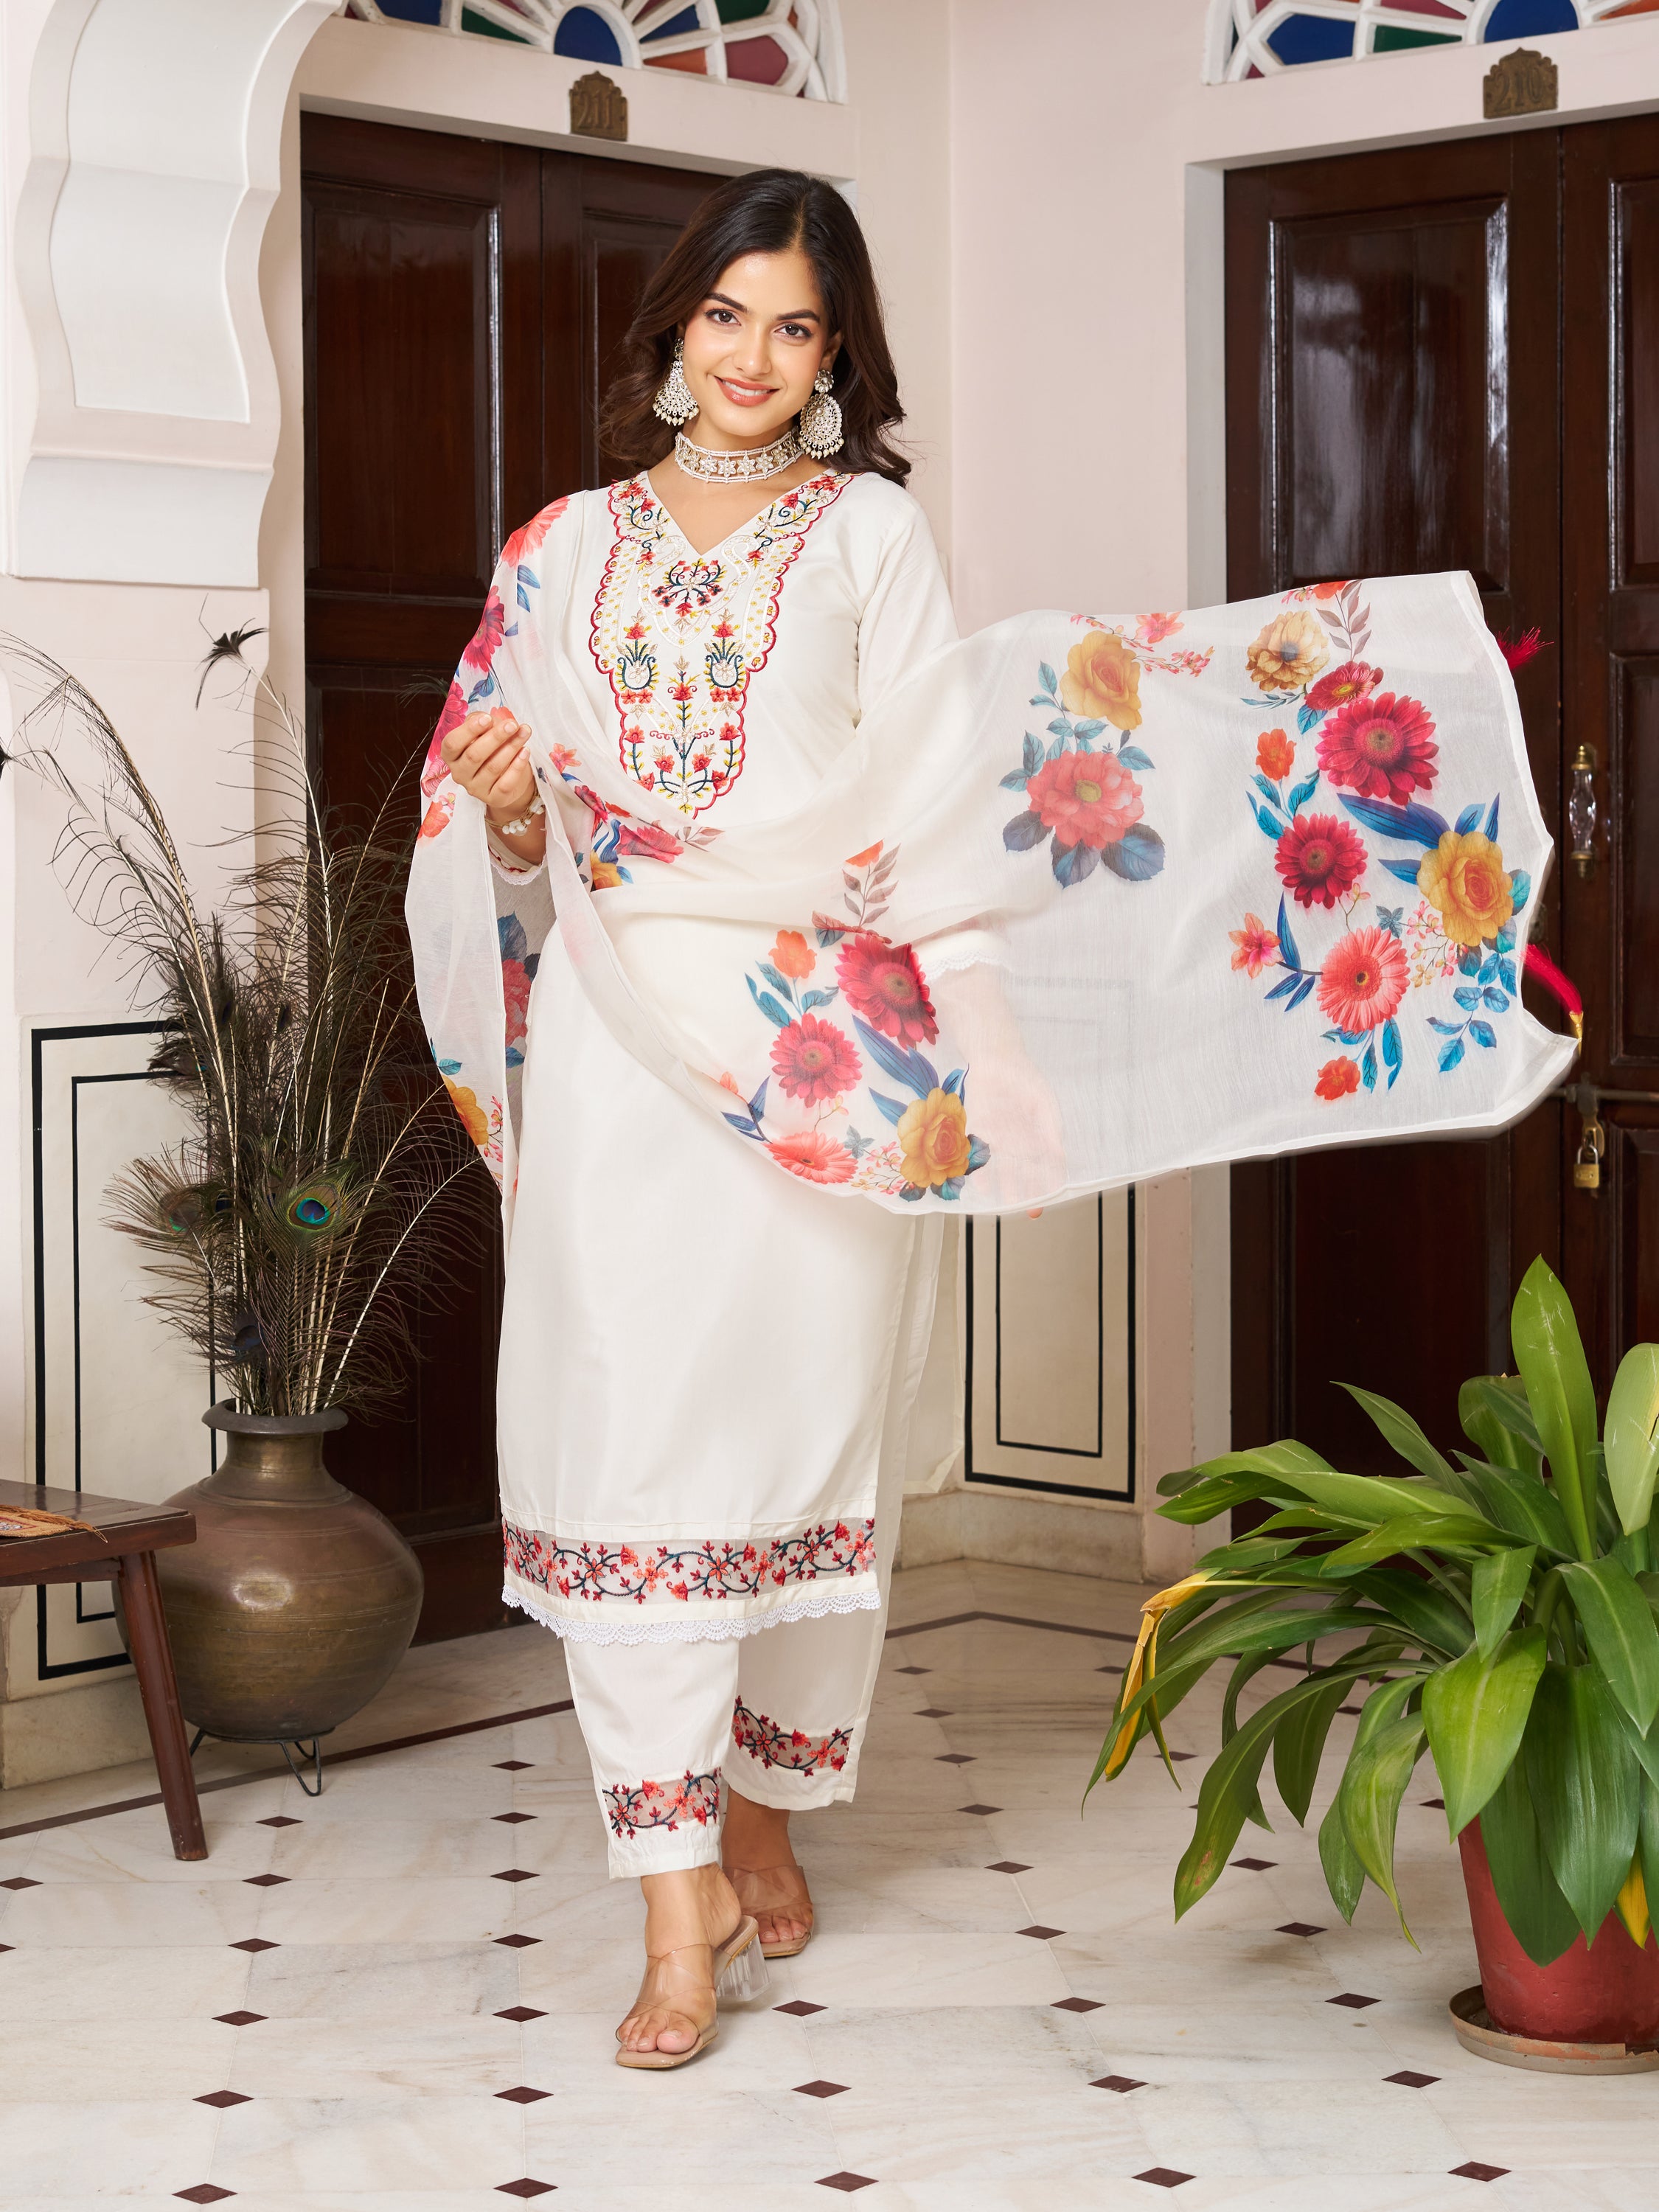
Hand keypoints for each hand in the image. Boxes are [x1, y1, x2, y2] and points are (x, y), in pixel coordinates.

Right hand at [440, 707, 536, 821]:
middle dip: (495, 737)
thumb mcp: (484, 731)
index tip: (487, 719)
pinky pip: (505, 784)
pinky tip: (525, 752)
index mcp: (451, 755)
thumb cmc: (492, 749)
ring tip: (524, 733)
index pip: (452, 743)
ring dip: (511, 748)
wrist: (507, 777)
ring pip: (492, 768)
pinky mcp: (493, 799)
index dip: (468, 730)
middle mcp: (459, 773)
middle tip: (512, 725)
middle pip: (474, 755)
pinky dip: (517, 766)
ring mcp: (475, 789)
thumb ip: (482, 723)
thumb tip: (488, 720)